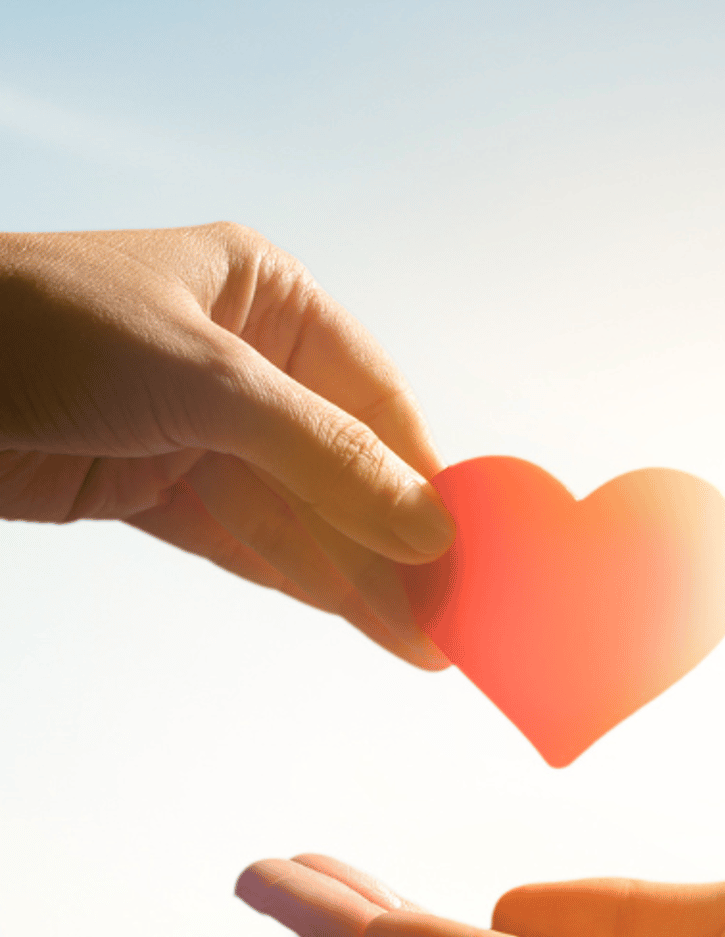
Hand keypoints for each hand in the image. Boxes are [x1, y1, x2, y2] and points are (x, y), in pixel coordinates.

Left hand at [0, 224, 453, 666]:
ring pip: (294, 511)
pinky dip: (292, 577)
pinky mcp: (143, 482)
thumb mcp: (207, 381)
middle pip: (341, 464)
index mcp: (265, 295)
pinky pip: (239, 537)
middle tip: (451, 618)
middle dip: (393, 542)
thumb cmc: (40, 328)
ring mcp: (190, 423)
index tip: (470, 551)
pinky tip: (353, 615)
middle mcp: (238, 357)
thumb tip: (429, 528)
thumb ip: (324, 457)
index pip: (374, 399)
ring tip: (418, 641)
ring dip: (352, 576)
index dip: (424, 478)